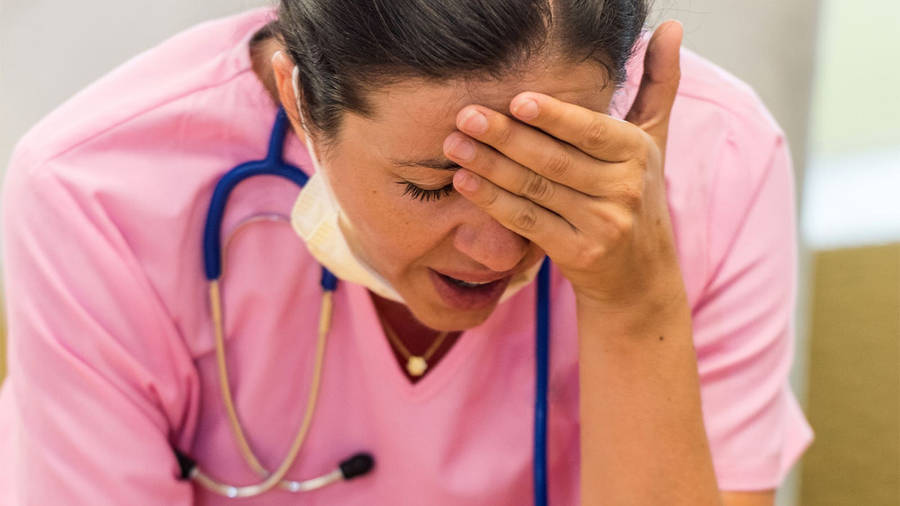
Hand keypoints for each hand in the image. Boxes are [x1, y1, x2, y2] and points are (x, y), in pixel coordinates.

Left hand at [444, 21, 686, 313]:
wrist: (640, 276)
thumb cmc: (636, 194)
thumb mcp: (653, 139)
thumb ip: (658, 82)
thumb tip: (671, 26)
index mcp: (638, 153)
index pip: (591, 130)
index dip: (553, 116)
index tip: (515, 100)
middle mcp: (625, 189)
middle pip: (554, 159)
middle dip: (505, 136)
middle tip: (465, 116)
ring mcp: (602, 225)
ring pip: (535, 189)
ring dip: (489, 166)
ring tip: (454, 144)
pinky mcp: (578, 253)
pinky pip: (527, 222)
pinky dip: (493, 201)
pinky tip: (464, 182)